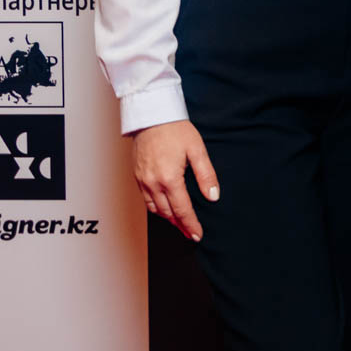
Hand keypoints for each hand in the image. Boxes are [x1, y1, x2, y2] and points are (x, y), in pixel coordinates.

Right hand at [132, 119, 219, 242]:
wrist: (151, 116)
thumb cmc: (176, 130)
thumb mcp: (197, 150)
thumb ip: (206, 175)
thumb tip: (213, 196)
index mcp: (169, 179)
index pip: (182, 209)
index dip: (190, 224)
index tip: (197, 235)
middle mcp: (153, 183)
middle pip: (167, 213)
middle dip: (180, 225)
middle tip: (190, 234)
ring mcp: (142, 180)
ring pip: (154, 209)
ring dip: (167, 219)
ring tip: (180, 225)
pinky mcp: (137, 176)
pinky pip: (146, 199)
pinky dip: (156, 208)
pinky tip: (164, 209)